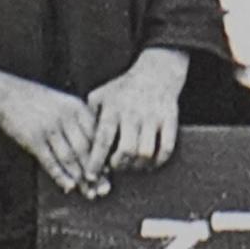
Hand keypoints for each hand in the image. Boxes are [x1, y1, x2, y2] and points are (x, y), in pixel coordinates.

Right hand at [0, 74, 110, 196]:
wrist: (4, 94)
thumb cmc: (35, 101)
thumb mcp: (61, 103)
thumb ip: (77, 121)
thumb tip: (93, 147)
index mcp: (76, 106)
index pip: (96, 135)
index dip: (104, 156)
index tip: (110, 173)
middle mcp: (66, 116)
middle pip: (86, 149)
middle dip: (96, 172)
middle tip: (104, 189)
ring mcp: (49, 127)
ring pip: (70, 158)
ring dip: (81, 178)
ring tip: (90, 193)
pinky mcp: (33, 138)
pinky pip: (50, 160)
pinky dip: (61, 175)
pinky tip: (69, 186)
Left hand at [85, 52, 186, 174]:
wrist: (156, 72)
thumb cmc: (123, 89)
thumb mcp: (101, 96)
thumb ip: (89, 118)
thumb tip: (79, 145)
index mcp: (114, 108)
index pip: (103, 139)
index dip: (96, 160)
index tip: (90, 176)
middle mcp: (134, 113)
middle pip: (126, 150)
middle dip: (119, 165)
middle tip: (115, 168)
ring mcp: (153, 117)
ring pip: (146, 152)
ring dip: (137, 165)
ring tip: (131, 166)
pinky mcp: (170, 120)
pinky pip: (166, 148)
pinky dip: (158, 161)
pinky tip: (149, 163)